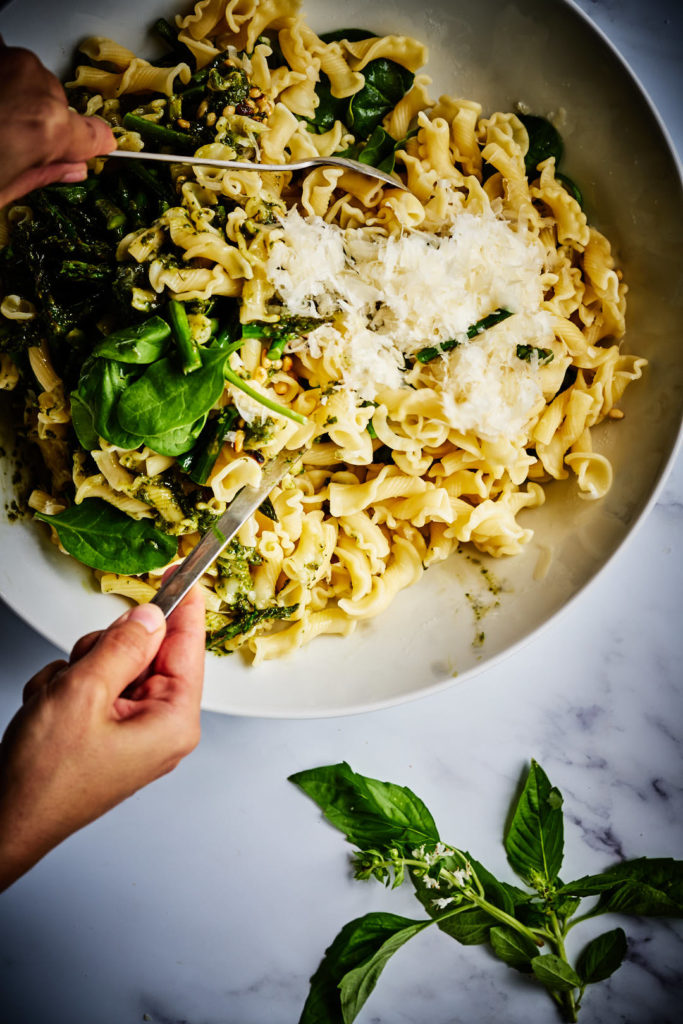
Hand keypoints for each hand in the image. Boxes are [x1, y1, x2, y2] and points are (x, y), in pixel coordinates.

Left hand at [0, 37, 114, 206]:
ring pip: (32, 84)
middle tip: (13, 148)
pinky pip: (6, 64)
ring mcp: (8, 64)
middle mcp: (34, 88)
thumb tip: (71, 168)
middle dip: (41, 127)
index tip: (93, 152)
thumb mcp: (2, 190)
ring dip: (17, 101)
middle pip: (58, 109)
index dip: (94, 147)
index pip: (95, 137)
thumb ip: (43, 174)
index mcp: (47, 129)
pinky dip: (0, 81)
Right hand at [0, 587, 205, 890]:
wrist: (7, 821)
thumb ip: (122, 647)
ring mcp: (134, 730)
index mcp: (173, 720)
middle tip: (82, 671)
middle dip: (106, 651)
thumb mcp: (83, 694)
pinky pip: (95, 685)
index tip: (183, 573)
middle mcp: (161, 726)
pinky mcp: (109, 732)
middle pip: (148, 651)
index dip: (182, 605)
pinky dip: (67, 689)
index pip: (188, 646)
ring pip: (115, 664)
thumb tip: (151, 616)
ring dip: (80, 671)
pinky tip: (51, 712)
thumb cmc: (44, 779)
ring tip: (59, 701)